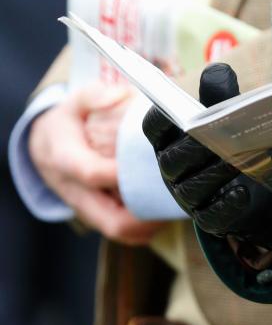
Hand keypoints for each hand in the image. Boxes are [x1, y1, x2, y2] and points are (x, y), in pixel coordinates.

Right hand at [29, 84, 160, 244]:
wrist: (43, 148)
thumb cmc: (65, 125)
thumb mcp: (72, 103)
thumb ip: (92, 96)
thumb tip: (118, 94)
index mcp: (66, 160)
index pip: (91, 173)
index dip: (121, 174)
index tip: (150, 166)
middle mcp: (76, 192)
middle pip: (109, 220)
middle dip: (144, 216)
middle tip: (174, 199)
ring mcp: (86, 208)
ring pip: (117, 230)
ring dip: (147, 225)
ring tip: (174, 207)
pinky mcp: (95, 215)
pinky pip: (119, 230)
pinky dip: (141, 228)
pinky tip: (162, 212)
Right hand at [143, 63, 271, 256]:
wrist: (257, 188)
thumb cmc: (232, 142)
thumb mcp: (226, 117)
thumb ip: (220, 95)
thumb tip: (217, 70)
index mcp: (171, 139)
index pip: (154, 128)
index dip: (159, 118)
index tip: (171, 110)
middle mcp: (173, 169)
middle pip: (172, 160)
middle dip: (195, 148)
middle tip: (220, 138)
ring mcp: (188, 196)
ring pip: (191, 187)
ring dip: (214, 174)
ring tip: (238, 161)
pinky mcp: (209, 218)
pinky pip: (212, 215)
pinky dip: (227, 204)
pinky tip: (243, 192)